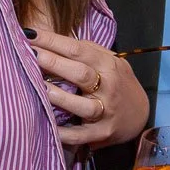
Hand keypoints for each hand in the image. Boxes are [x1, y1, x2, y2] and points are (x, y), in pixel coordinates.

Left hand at [27, 28, 147, 147]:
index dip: (53, 41)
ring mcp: (106, 111)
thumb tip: (50, 40)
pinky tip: (47, 126)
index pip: (78, 49)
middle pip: (80, 73)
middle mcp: (109, 87)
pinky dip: (63, 133)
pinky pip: (79, 134)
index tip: (29, 34)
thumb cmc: (116, 83)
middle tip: (28, 54)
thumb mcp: (110, 61)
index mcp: (109, 65)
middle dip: (54, 62)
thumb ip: (86, 51)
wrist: (140, 115)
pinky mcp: (102, 133)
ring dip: (59, 97)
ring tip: (38, 87)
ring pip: (82, 105)